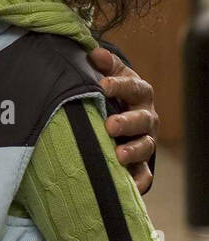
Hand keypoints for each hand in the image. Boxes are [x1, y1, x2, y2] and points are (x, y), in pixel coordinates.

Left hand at [88, 46, 156, 194]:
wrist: (117, 115)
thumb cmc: (109, 94)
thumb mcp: (108, 77)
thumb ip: (103, 65)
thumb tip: (94, 53)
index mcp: (138, 94)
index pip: (134, 87)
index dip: (120, 85)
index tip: (102, 85)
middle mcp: (146, 118)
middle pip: (142, 120)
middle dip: (128, 122)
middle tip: (110, 126)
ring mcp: (144, 141)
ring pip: (145, 146)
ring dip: (133, 151)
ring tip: (118, 154)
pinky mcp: (140, 165)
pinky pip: (144, 176)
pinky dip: (138, 182)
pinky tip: (129, 187)